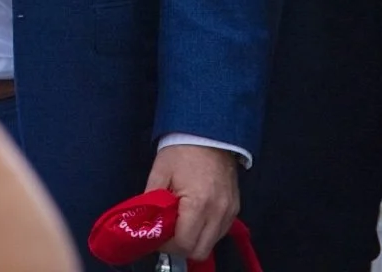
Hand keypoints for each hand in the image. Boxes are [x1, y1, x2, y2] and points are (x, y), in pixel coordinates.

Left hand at [145, 144, 239, 259]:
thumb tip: (146, 224)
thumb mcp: (160, 173)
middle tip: (167, 234)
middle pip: (199, 251)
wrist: (209, 131)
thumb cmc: (182, 150)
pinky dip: (206, 231)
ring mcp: (230, 211)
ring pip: (211, 243)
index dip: (166, 245)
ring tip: (181, 224)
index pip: (183, 243)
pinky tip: (195, 218)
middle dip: (180, 247)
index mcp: (198, 204)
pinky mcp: (235, 208)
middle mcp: (218, 212)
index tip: (157, 236)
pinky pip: (220, 231)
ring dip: (195, 240)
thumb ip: (151, 202)